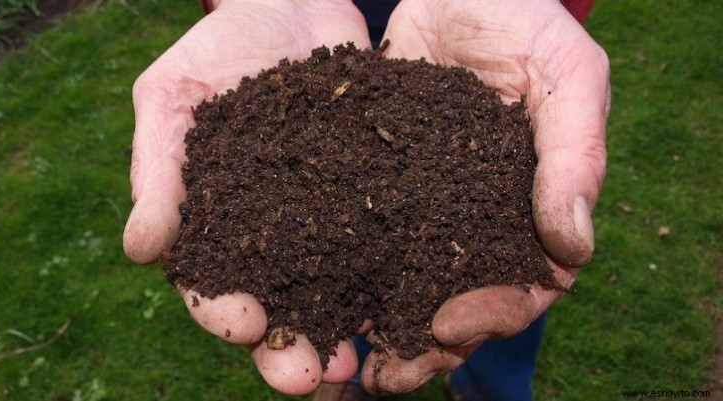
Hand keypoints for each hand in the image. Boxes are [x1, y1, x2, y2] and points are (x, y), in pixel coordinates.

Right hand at [122, 0, 370, 394]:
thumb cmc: (219, 45)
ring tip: (358, 365)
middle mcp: (271, 233)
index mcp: (215, 221)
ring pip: (332, 291)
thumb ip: (156, 170)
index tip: (244, 325)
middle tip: (306, 379)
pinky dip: (393, 279)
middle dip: (287, 348)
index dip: (222, 311)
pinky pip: (384, 244)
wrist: (292, 1)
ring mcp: (324, 218)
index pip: (210, 282)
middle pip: (276, 305)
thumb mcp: (172, 96)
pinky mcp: (371, 196)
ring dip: (341, 332)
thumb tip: (139, 251)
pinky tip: (409, 305)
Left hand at [359, 0, 609, 393]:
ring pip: (401, 285)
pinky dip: (333, 276)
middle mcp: (473, 220)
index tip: (447, 325)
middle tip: (384, 375)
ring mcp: (422, 208)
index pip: (524, 285)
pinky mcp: (371, 187)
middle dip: (423, 346)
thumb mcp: (564, 72)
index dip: (492, 314)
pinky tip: (304, 300)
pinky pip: (353, 240)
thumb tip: (574, 248)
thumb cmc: (520, 19)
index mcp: (529, 209)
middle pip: (456, 304)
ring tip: (338, 361)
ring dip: (373, 328)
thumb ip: (575, 153)